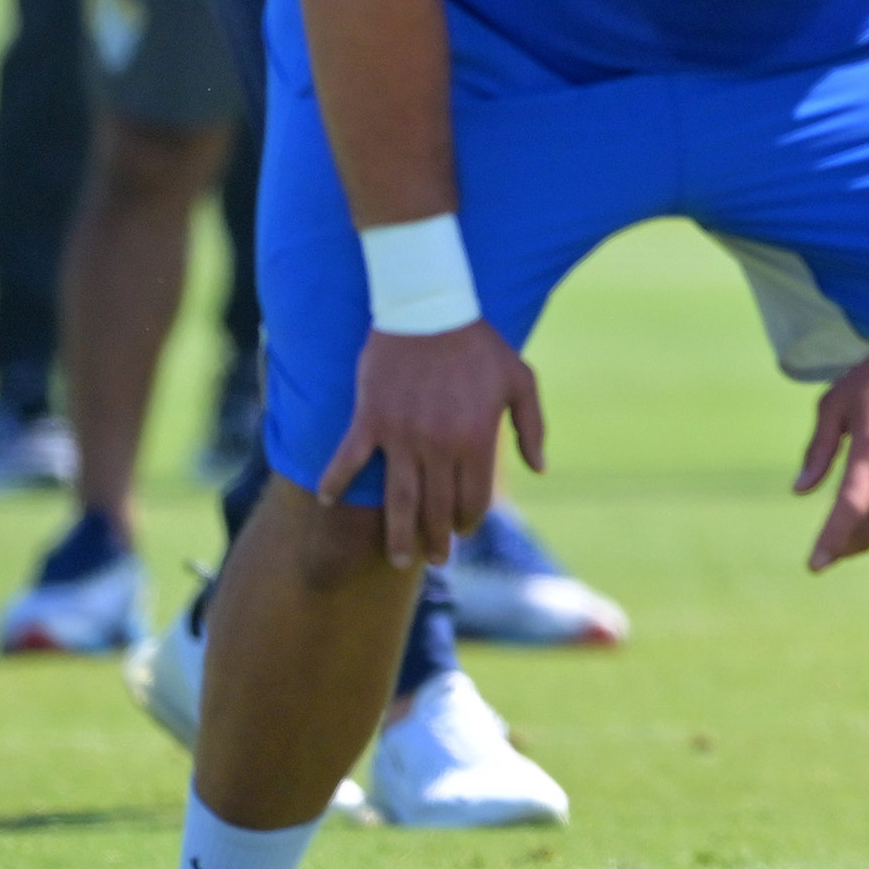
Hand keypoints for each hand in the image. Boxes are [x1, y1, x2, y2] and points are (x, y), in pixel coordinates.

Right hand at [319, 319, 544, 567]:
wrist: (430, 308)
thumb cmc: (479, 345)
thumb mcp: (520, 380)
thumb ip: (531, 427)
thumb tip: (540, 469)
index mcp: (476, 438)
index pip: (472, 499)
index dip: (469, 521)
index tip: (464, 530)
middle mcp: (439, 445)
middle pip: (436, 508)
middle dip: (436, 540)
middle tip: (435, 559)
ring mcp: (401, 435)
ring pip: (398, 500)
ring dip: (397, 535)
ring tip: (399, 559)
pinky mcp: (370, 420)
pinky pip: (348, 459)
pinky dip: (336, 481)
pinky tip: (327, 501)